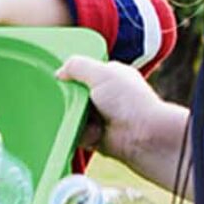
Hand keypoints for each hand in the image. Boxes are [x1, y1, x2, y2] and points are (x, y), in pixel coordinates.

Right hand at [56, 55, 184, 175]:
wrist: (144, 137)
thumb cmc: (131, 102)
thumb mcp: (101, 73)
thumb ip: (77, 66)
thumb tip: (59, 72)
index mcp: (111, 76)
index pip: (84, 72)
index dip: (72, 76)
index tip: (61, 80)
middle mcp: (107, 96)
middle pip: (75, 95)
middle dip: (70, 100)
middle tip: (72, 101)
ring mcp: (102, 118)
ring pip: (74, 116)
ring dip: (75, 119)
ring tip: (84, 120)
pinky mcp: (97, 137)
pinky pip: (77, 135)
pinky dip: (80, 135)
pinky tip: (92, 134)